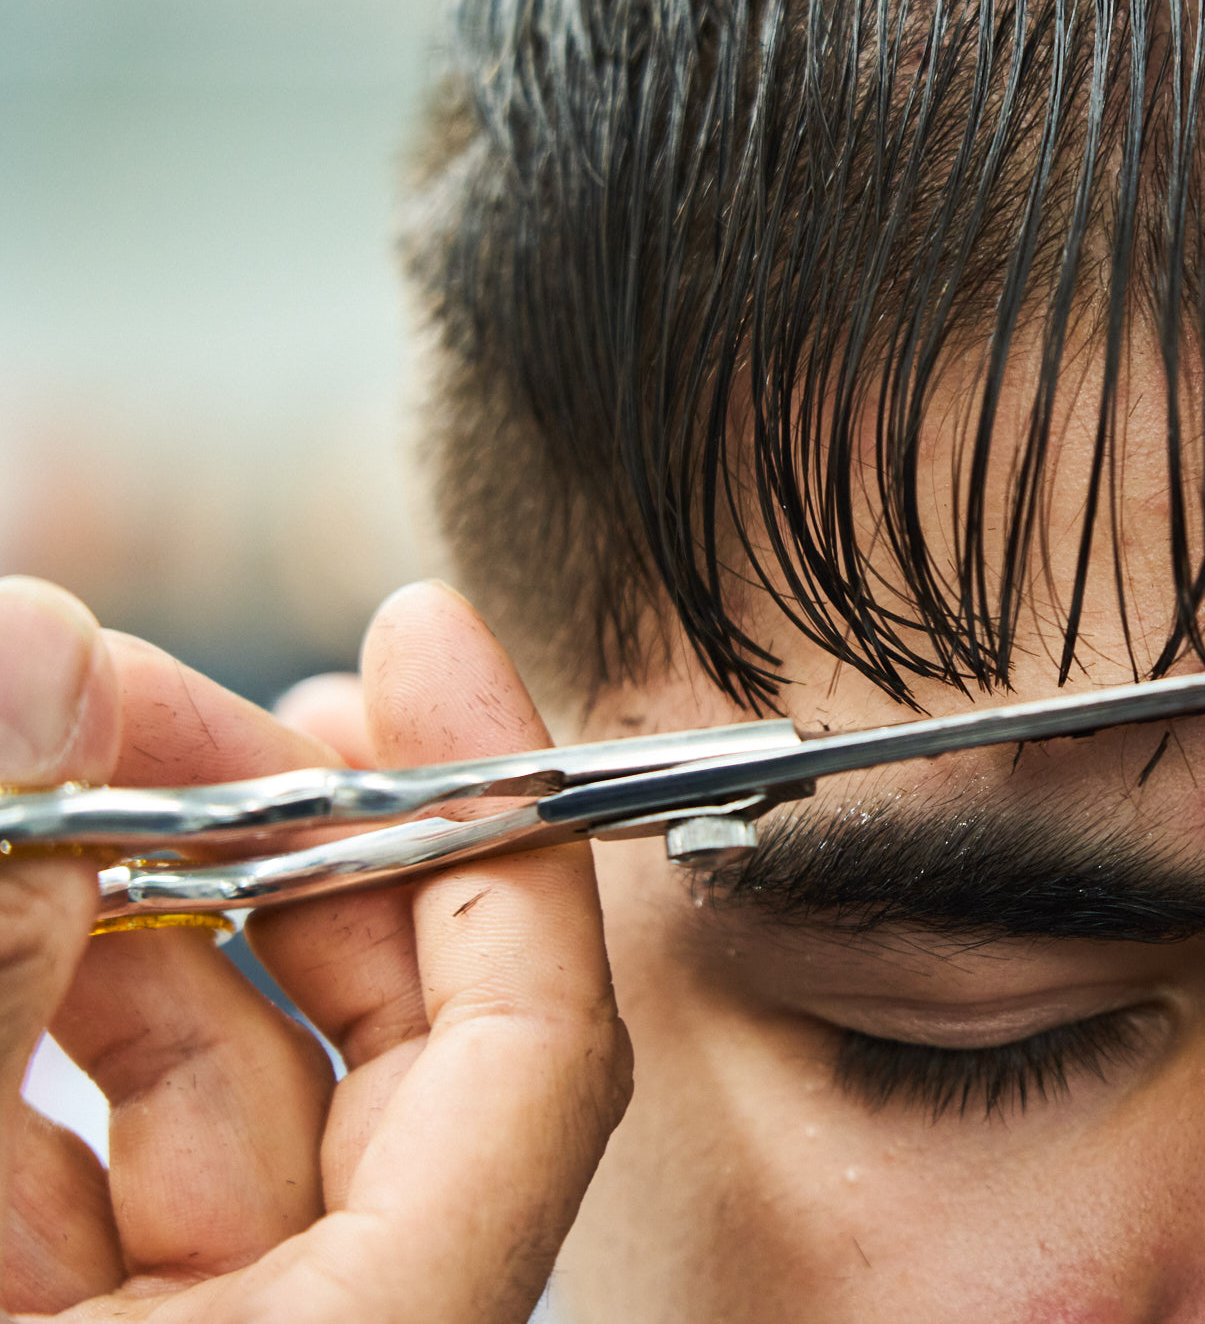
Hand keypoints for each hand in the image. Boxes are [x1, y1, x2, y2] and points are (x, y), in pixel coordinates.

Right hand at [0, 578, 631, 1322]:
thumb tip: (32, 652)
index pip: (539, 1053)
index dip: (498, 825)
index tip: (427, 640)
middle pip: (388, 1049)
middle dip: (271, 842)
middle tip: (137, 690)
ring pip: (221, 1098)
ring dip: (123, 916)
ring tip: (33, 765)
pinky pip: (107, 1178)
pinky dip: (44, 1038)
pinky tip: (7, 900)